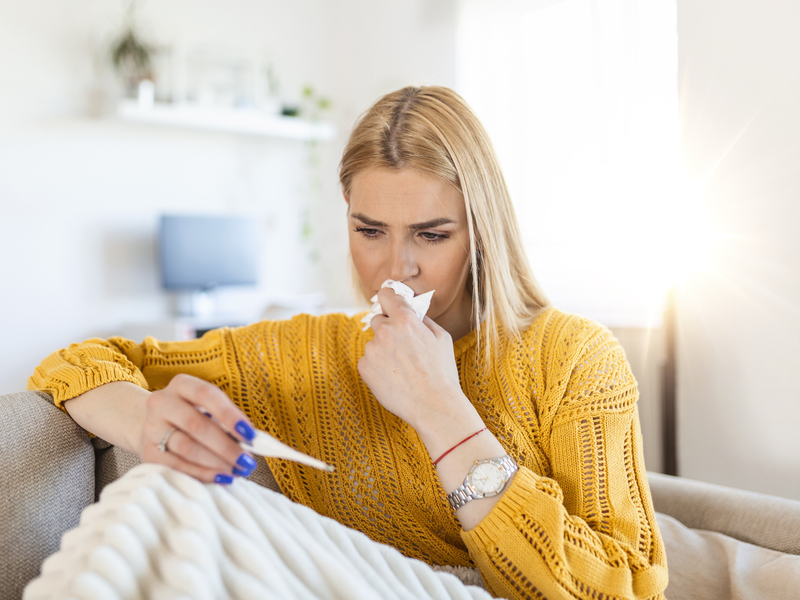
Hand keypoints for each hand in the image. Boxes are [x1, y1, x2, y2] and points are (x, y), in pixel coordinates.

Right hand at [137, 374, 258, 483]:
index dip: (230, 415)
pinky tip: (220, 478)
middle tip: (246, 461)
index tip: (250, 435)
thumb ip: (229, 422)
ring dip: (215, 462)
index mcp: (181, 385)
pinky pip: (176, 466)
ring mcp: (151, 428)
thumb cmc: (192, 416)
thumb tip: (253, 442)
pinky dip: (201, 474)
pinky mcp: (147, 453)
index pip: (207, 394)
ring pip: (186, 447)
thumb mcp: (208, 409)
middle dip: (225, 446)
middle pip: (196, 424)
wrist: (153, 426)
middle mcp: (161, 402)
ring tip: (236, 471)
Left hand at [357, 288, 480, 438]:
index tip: (389, 304)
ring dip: (383, 351)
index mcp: (405, 319)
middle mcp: (385, 331)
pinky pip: (368, 361)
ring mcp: (372, 349)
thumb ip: (424, 320)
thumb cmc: (442, 372)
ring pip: (374, 344)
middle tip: (403, 347)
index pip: (385, 294)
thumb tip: (413, 312)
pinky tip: (394, 378)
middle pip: (378, 320)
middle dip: (388, 329)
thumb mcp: (442, 338)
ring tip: (402, 369)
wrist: (433, 406)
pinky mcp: (364, 368)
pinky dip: (377, 368)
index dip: (388, 299)